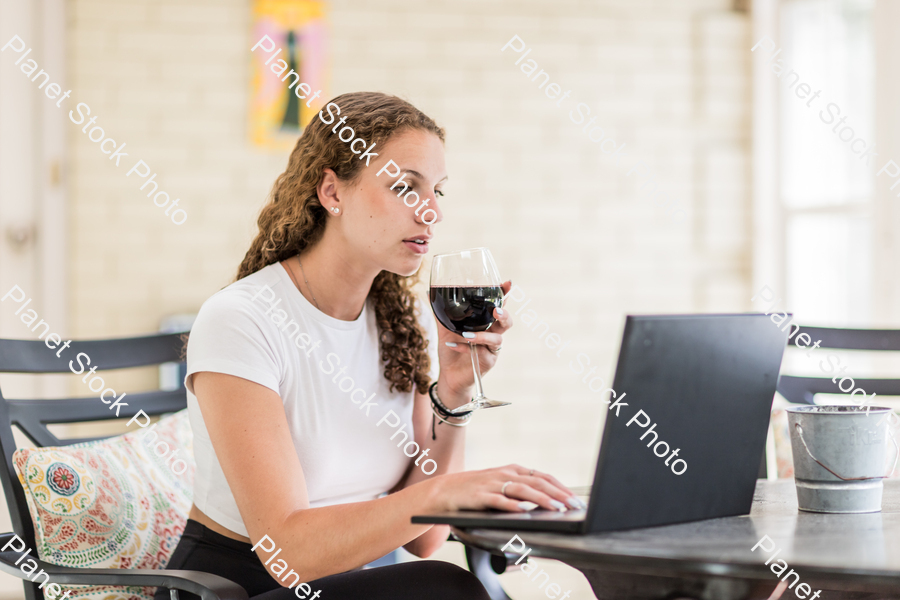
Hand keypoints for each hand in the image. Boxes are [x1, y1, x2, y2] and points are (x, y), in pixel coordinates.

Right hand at [424, 464, 584, 512]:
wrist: (444, 491)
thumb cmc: (476, 491)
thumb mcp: (501, 485)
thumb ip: (521, 490)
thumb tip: (548, 502)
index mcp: (513, 470)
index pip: (543, 477)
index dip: (561, 487)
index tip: (575, 499)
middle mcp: (505, 474)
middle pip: (537, 482)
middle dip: (558, 494)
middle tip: (573, 505)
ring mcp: (492, 483)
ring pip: (522, 490)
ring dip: (541, 499)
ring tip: (556, 508)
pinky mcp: (480, 495)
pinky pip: (499, 500)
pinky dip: (513, 505)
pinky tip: (524, 511)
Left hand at [435, 280, 512, 401]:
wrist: (448, 376)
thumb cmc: (451, 351)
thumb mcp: (445, 330)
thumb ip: (442, 314)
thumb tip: (430, 293)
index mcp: (485, 324)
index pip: (498, 307)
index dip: (505, 295)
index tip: (508, 283)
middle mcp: (492, 335)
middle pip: (506, 323)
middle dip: (504, 315)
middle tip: (496, 311)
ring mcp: (491, 350)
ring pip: (496, 339)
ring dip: (481, 335)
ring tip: (466, 335)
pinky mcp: (487, 362)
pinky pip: (481, 353)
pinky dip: (465, 348)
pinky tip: (453, 345)